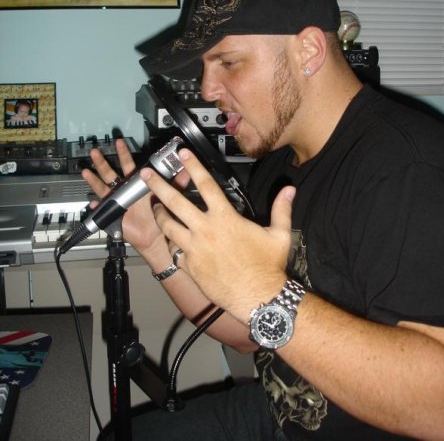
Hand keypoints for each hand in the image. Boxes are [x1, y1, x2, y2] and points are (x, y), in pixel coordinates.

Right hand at [81, 138, 188, 255]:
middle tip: (95, 151)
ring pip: (103, 188)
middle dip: (103, 162)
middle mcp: (125, 190)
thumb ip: (177, 182)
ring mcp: (117, 201)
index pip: (128, 165)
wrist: (156, 236)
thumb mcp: (169, 196)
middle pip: (111, 173)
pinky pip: (102, 210)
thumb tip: (187, 169)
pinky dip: (97, 207)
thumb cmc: (160, 215)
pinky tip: (93, 202)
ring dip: (94, 180)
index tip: (119, 142)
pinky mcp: (114, 214)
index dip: (123, 154)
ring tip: (86, 172)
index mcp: (137, 184)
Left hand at [140, 148, 294, 323]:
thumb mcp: (279, 235)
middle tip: (145, 174)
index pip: (207, 185)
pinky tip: (171, 239)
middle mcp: (206, 230)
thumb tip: (289, 190)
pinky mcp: (190, 266)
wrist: (258, 298)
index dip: (194, 166)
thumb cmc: (269, 266)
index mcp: (226, 218)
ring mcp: (195, 249)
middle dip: (159, 186)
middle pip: (176, 202)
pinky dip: (171, 243)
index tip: (182, 153)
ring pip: (168, 227)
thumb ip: (281, 209)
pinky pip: (174, 251)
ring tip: (154, 206)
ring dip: (160, 214)